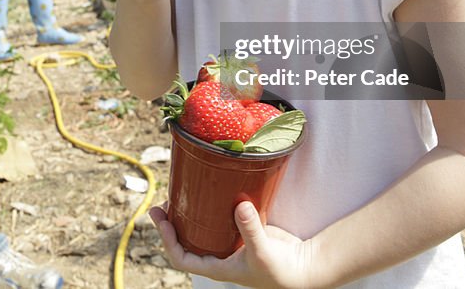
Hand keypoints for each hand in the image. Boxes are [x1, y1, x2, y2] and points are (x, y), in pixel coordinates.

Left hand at [150, 202, 320, 288]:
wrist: (302, 268)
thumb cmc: (280, 270)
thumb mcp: (262, 251)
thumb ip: (250, 230)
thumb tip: (240, 206)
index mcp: (216, 267)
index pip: (181, 259)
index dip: (167, 240)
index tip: (162, 219)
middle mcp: (218, 256)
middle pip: (184, 242)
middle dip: (170, 225)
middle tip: (162, 203)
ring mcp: (228, 244)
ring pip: (199, 231)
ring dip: (186, 216)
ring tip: (177, 196)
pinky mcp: (240, 231)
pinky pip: (217, 220)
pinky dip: (209, 208)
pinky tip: (206, 193)